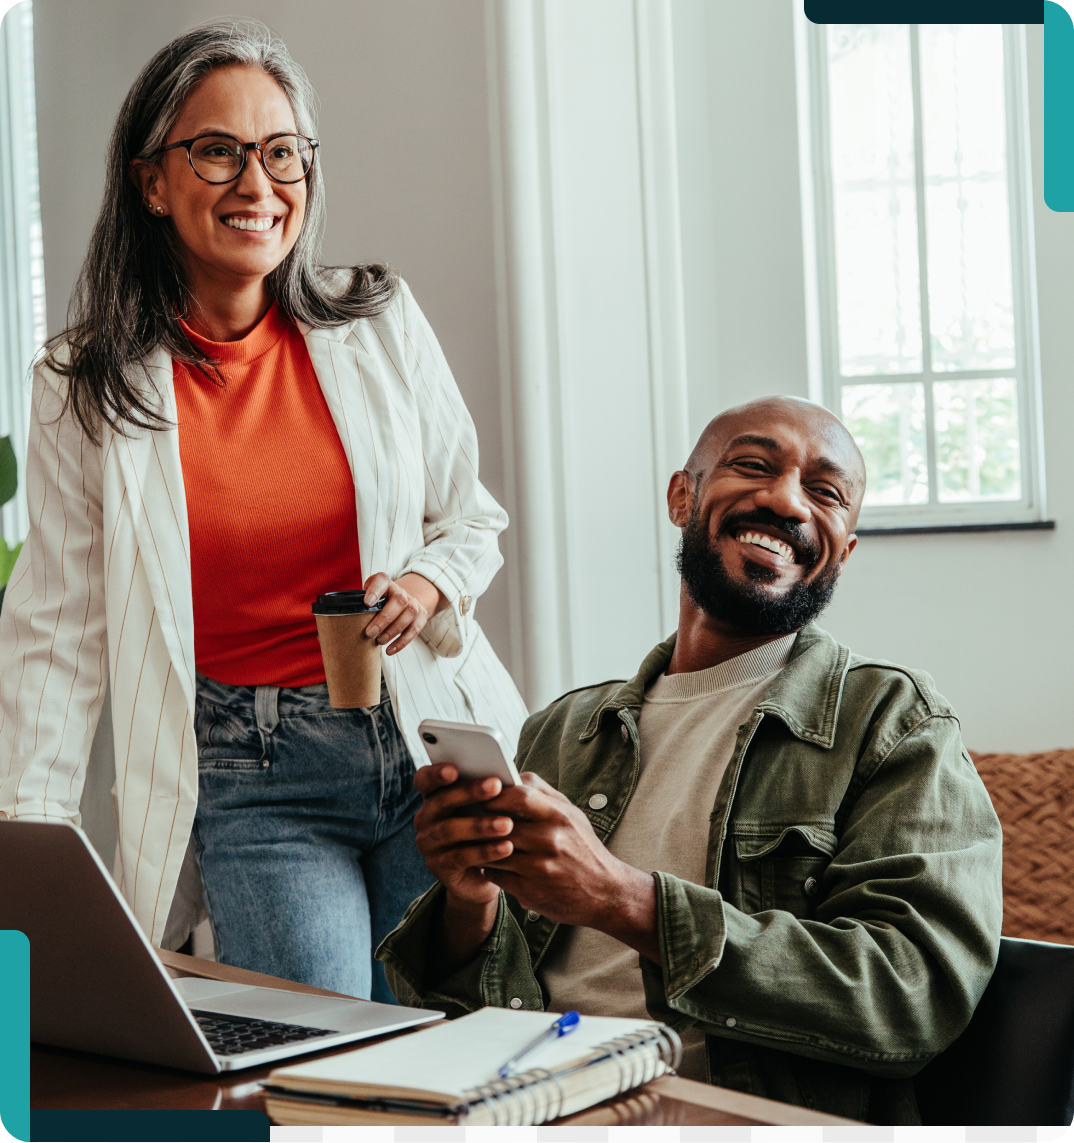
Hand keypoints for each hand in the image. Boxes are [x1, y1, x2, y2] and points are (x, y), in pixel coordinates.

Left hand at [362, 572, 446, 655]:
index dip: (375, 590)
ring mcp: (413, 604)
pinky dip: (402, 642)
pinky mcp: (421, 617)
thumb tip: (346, 621)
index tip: (366, 603)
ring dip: (393, 631)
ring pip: (408, 615)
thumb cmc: (379, 602)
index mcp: (385, 583)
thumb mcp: (369, 596)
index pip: (382, 580)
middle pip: (399, 600)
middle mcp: (401, 591)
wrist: (403, 602)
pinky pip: (414, 630)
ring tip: (379, 642)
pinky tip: (389, 650)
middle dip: (384, 618)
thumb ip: (359, 603)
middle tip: (370, 633)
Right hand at [413, 762, 514, 974]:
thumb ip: (488, 791)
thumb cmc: (485, 831)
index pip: (424, 779)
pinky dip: (485, 851)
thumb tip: (509, 778)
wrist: (481, 875)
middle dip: (469, 792)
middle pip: (440, 801)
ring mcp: (429, 844)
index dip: (435, 773)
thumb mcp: (486, 809)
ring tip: (508, 823)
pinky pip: (460, 857)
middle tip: (496, 785)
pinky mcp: (439, 867)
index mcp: (434, 796)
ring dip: (480, 825)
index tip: (454, 769)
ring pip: (450, 830)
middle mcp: (425, 818)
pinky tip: (507, 847)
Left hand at [482, 774, 659, 961]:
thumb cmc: (583, 848)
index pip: (519, 794)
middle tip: (465, 817)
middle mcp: (550, 839)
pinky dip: (488, 868)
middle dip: (479, 821)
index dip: (495, 793)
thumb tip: (512, 775)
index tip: (481, 795)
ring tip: (472, 840)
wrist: (606, 893)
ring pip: (493, 851)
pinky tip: (488, 863)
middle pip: (500, 824)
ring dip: (479, 846)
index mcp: (559, 815)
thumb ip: (542, 793)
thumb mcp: (571, 814)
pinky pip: (496, 875)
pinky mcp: (530, 891)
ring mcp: (539, 867)